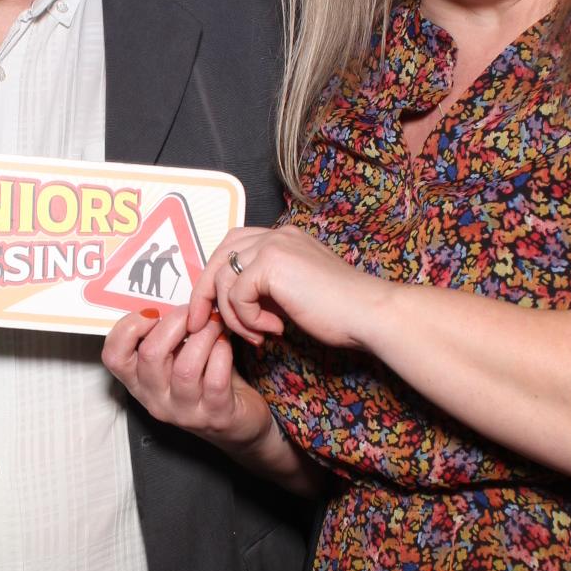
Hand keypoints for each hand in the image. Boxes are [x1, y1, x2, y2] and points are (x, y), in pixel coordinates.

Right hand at [101, 303, 272, 454]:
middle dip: (176, 323)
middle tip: (195, 312)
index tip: (153, 312)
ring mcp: (184, 412)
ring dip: (204, 335)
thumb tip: (171, 293)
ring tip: (215, 323)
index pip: (113, 356)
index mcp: (139, 382)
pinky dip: (222, 353)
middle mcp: (155, 399)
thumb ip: (169, 333)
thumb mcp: (178, 358)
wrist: (240, 424)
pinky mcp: (215, 416)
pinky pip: (215, 378)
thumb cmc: (207, 381)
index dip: (128, 327)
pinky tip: (227, 344)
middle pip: (150, 355)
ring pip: (185, 367)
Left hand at [187, 225, 386, 349]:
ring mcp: (274, 245)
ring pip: (224, 279)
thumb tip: (230, 304)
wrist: (368, 314)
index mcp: (284, 238)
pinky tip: (273, 329)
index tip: (210, 311)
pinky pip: (236, 295)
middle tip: (202, 324)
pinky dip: (247, 318)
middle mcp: (277, 234)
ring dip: (234, 316)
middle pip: (220, 256)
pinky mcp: (272, 264)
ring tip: (259, 335)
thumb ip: (265, 291)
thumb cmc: (341, 312)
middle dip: (205, 293)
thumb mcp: (293, 295)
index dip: (216, 279)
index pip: (233, 248)